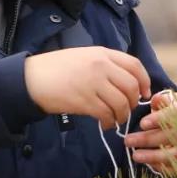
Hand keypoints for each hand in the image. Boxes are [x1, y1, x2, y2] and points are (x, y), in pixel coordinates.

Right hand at [24, 47, 150, 128]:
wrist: (31, 79)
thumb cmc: (57, 68)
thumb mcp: (84, 57)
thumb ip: (106, 65)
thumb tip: (128, 83)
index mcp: (102, 53)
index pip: (135, 65)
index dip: (144, 81)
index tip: (145, 93)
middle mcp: (100, 66)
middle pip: (131, 86)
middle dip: (134, 101)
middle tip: (128, 109)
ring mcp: (93, 83)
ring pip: (121, 103)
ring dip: (122, 115)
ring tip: (115, 119)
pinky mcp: (84, 101)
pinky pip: (106, 114)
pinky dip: (109, 122)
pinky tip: (104, 124)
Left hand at [124, 90, 176, 174]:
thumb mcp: (173, 102)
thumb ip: (162, 101)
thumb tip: (155, 100)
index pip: (174, 115)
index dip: (158, 120)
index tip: (142, 124)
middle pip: (171, 136)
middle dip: (148, 139)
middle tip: (128, 141)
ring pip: (175, 154)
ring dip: (154, 156)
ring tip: (135, 156)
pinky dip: (165, 167)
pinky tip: (150, 164)